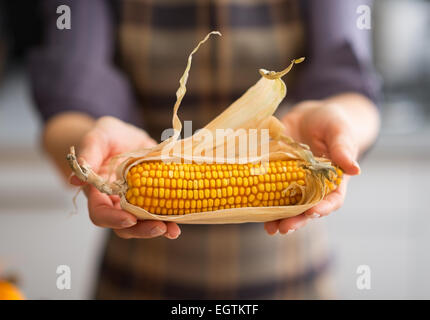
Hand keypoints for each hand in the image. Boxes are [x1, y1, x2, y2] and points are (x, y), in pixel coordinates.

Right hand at [70, 116, 180, 239]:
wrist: (125, 137)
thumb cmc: (107, 137)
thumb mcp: (98, 138)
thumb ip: (89, 154)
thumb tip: (76, 178)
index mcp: (98, 192)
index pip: (100, 213)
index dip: (113, 219)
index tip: (130, 219)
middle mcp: (116, 202)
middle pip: (124, 226)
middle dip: (141, 230)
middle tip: (159, 228)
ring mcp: (136, 202)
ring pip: (143, 223)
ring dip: (159, 228)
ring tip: (173, 230)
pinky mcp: (154, 197)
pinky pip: (161, 212)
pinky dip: (172, 217)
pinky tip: (182, 220)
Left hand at [264, 100, 362, 234]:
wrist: (309, 116)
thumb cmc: (331, 123)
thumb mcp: (339, 131)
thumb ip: (343, 148)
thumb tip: (355, 169)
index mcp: (333, 179)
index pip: (332, 199)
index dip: (323, 208)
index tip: (312, 212)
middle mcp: (312, 186)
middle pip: (306, 209)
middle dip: (296, 220)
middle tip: (285, 228)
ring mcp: (293, 183)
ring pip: (286, 206)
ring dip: (278, 218)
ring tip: (270, 229)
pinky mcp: (275, 176)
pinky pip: (268, 191)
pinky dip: (261, 201)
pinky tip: (252, 208)